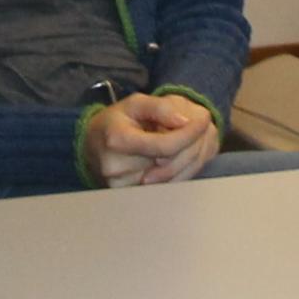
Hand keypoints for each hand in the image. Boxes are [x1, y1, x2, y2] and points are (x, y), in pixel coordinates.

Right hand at [102, 92, 219, 187]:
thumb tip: (186, 121)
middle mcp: (116, 167)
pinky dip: (179, 172)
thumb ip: (161, 107)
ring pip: (173, 178)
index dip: (190, 134)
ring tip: (182, 142)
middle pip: (172, 163)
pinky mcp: (128, 195)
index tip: (205, 120)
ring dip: (188, 159)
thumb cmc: (117, 121)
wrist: (93, 144)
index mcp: (117, 140)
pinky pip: (166, 187)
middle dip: (191, 145)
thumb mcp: (135, 103)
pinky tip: (175, 157)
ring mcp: (121, 186)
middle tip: (196, 128)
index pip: (165, 146)